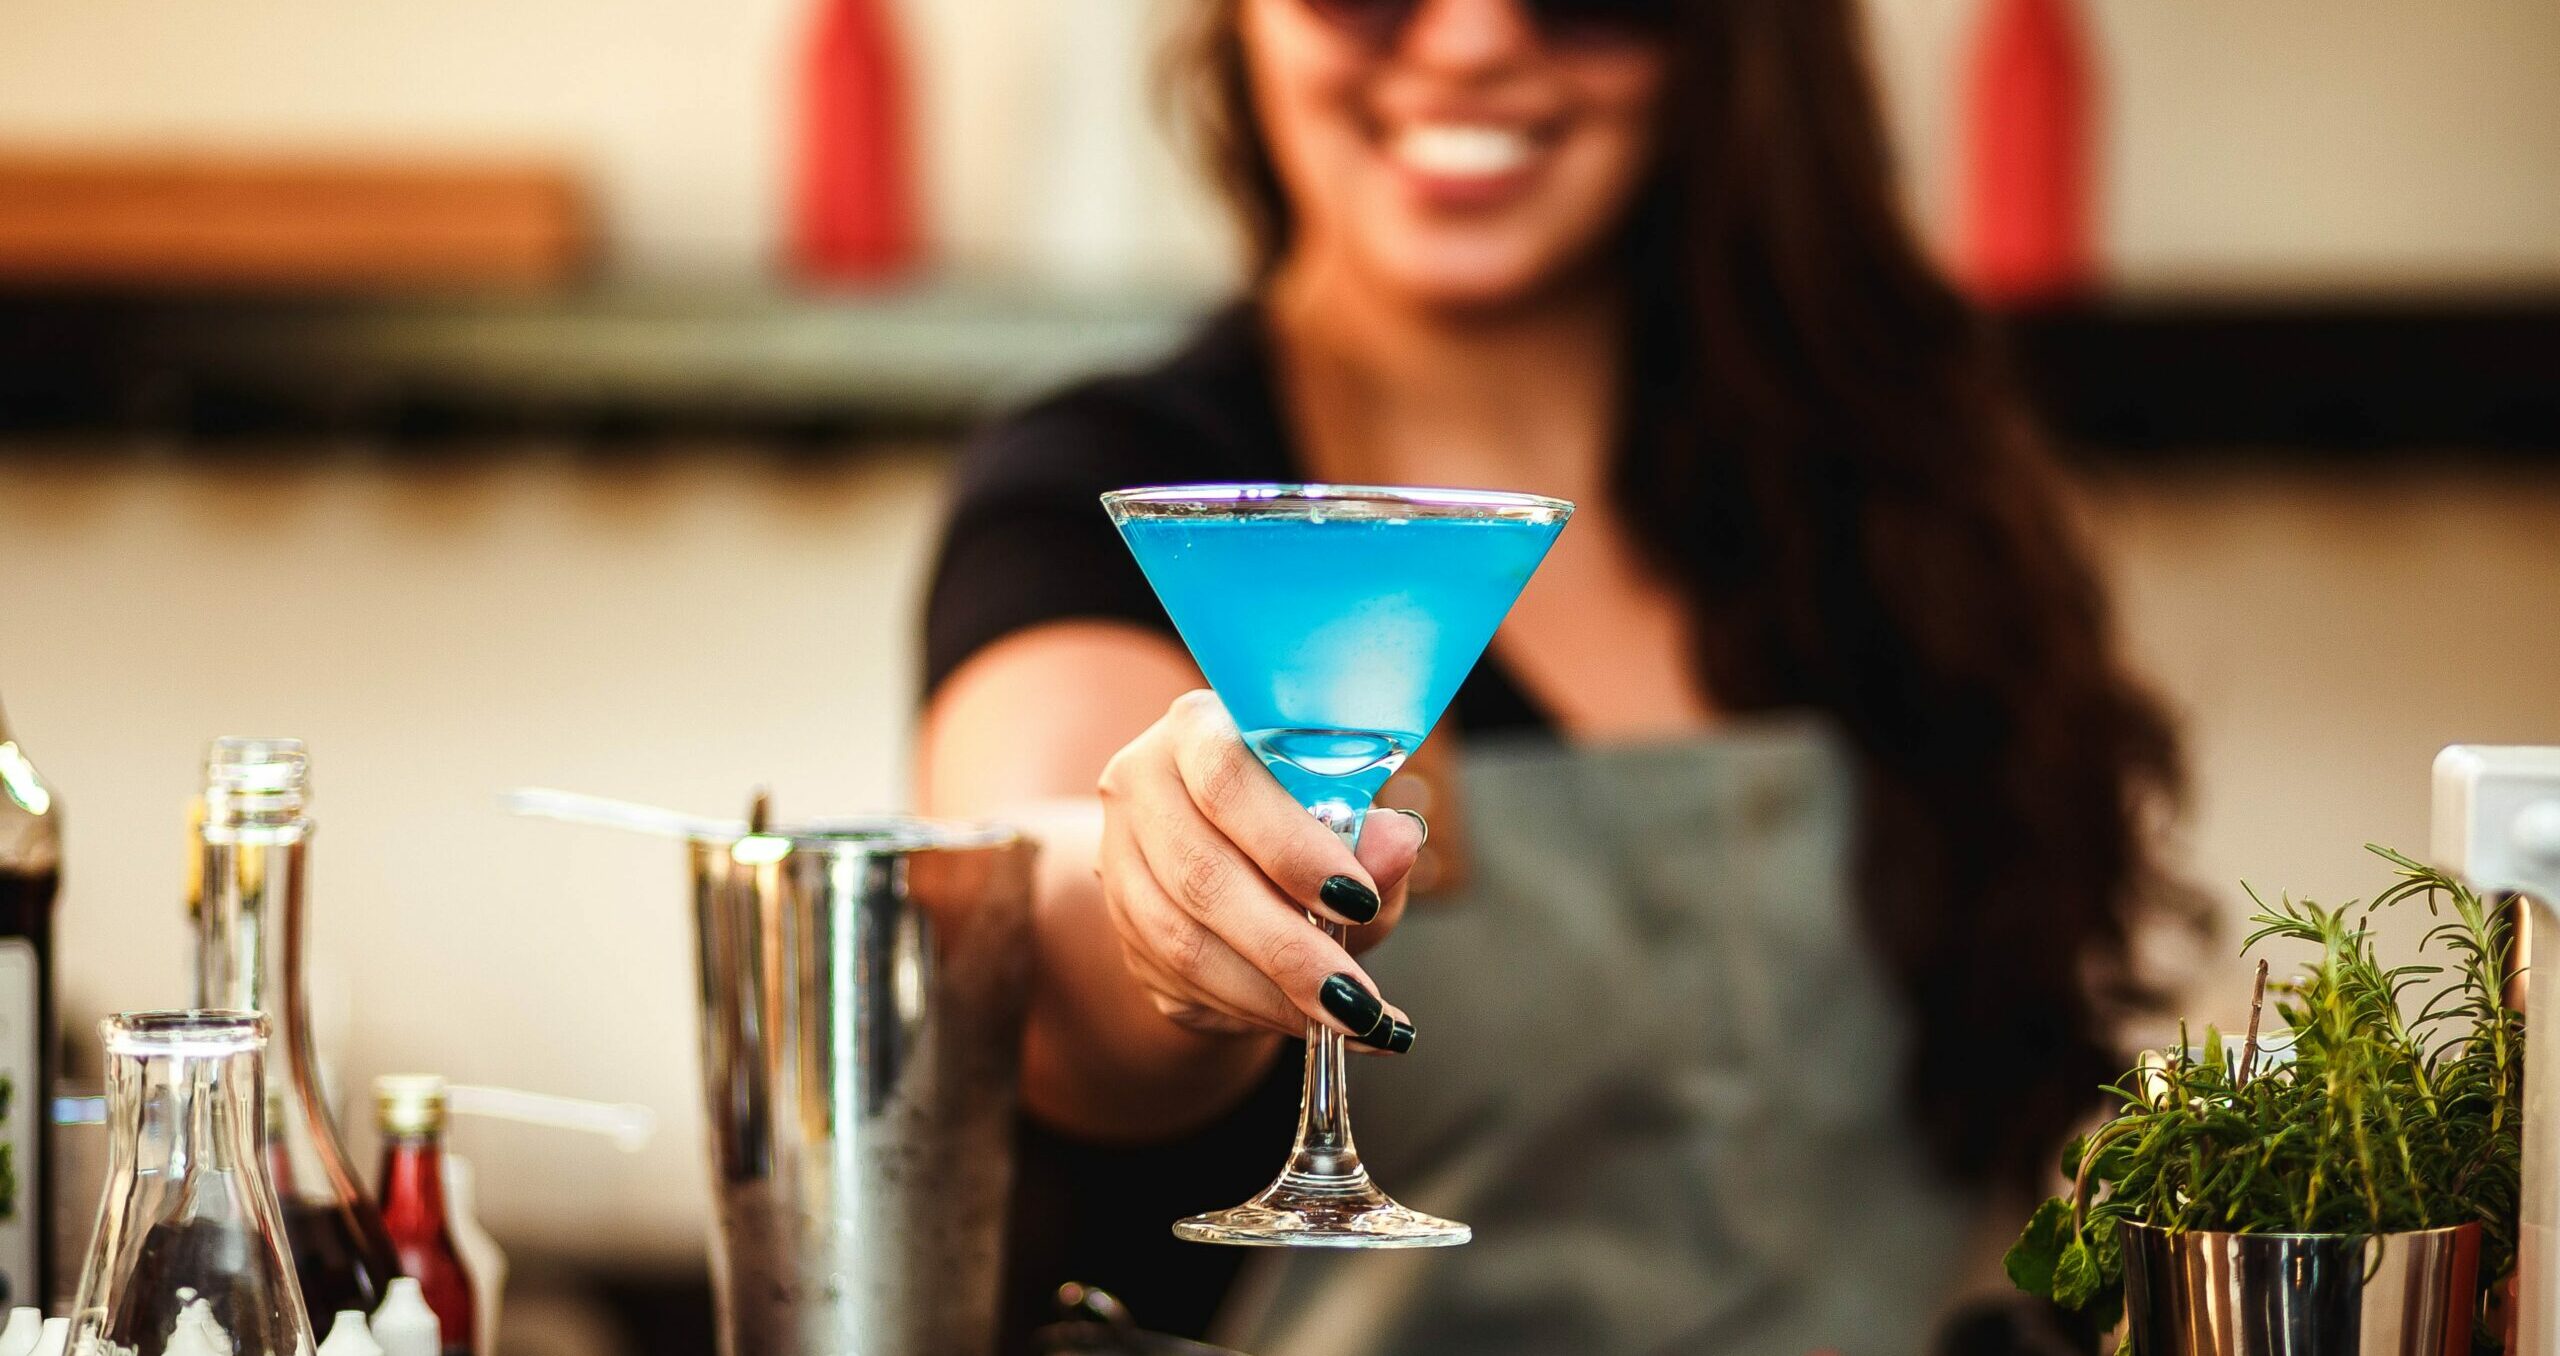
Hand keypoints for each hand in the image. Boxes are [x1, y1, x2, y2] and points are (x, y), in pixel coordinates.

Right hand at [1096, 690, 1424, 1051]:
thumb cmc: (1299, 819)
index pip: (1227, 780)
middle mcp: (1141, 785)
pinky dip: (1255, 1011)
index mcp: (1197, 729)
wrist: (1229, 852)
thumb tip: (1398, 844)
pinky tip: (1311, 1023)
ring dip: (1273, 994)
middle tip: (1357, 998)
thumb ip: (1372, 834)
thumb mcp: (1347, 817)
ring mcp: (1119, 859)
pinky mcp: (1122, 927)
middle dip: (1289, 948)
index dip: (1290, 846)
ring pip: (1183, 942)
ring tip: (1351, 1020)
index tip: (1356, 899)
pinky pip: (1181, 983)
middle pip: (1202, 875)